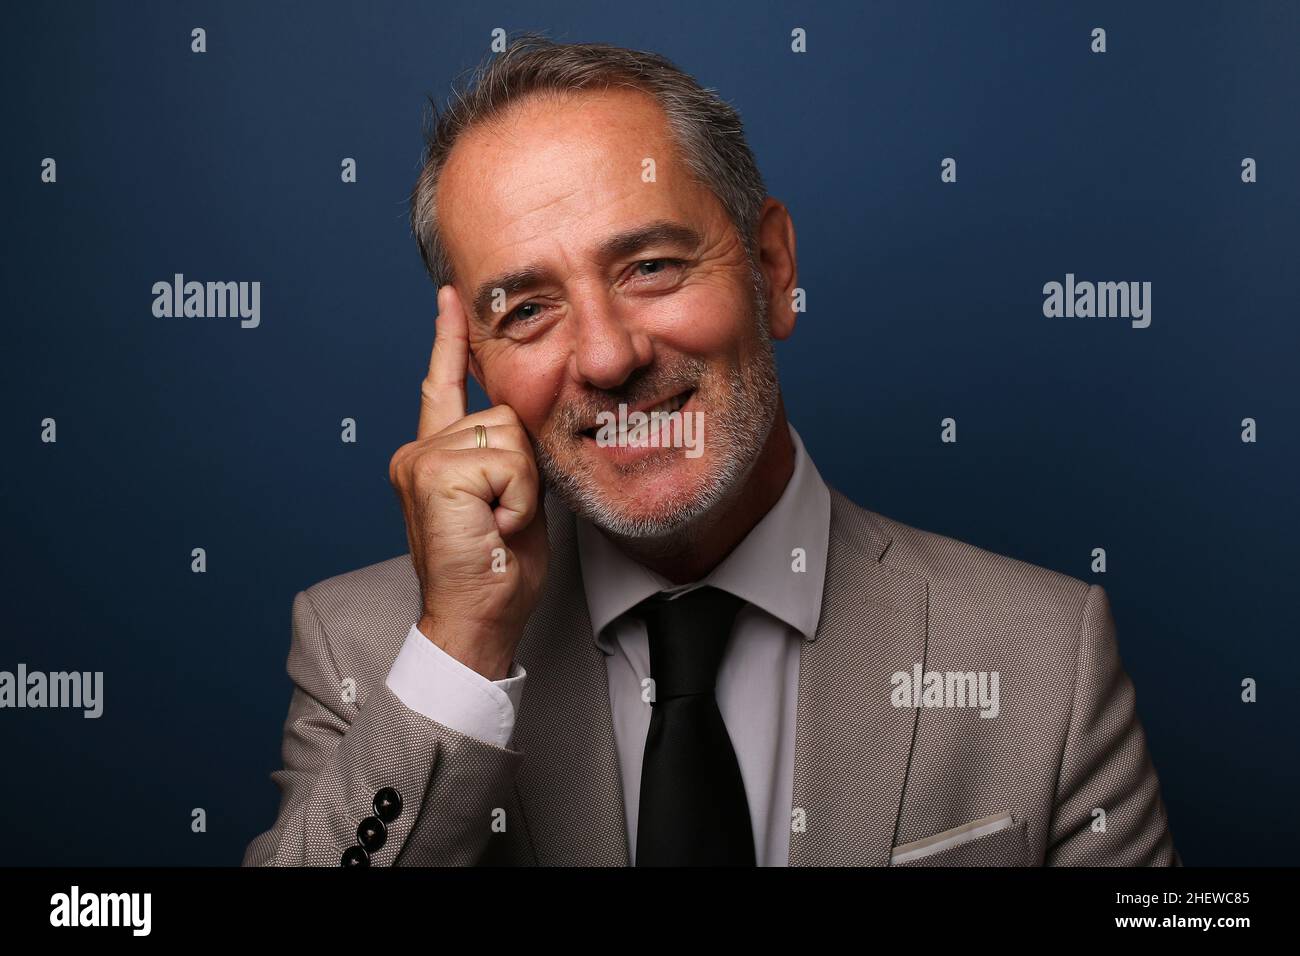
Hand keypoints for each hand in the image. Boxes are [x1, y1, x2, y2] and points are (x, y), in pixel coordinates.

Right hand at [388, 285, 547, 679]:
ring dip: (521, 485)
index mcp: (434, 456)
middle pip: (502, 413)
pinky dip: (515, 497)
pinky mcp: (434, 472)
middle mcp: (419, 451)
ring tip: (496, 523)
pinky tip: (492, 525)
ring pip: (508, 434)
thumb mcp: (512, 500)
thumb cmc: (496, 571)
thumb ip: (508, 458)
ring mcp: (421, 460)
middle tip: (502, 518)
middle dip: (523, 467)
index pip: (442, 385)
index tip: (448, 297)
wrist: (477, 619)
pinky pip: (507, 460)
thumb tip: (523, 424)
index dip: (448, 340)